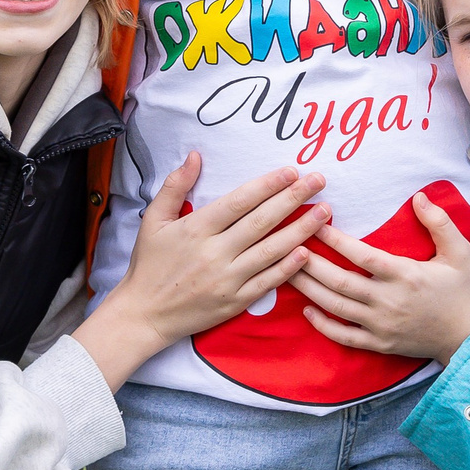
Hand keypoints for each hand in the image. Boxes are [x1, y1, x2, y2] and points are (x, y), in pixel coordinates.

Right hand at [71, 155, 327, 390]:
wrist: (144, 314)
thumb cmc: (149, 264)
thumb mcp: (153, 220)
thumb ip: (175, 186)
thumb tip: (195, 155)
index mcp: (196, 228)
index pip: (239, 201)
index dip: (268, 185)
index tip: (292, 171)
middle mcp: (215, 252)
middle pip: (262, 221)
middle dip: (294, 199)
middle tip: (319, 181)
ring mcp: (228, 279)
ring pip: (272, 250)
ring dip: (301, 230)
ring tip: (325, 212)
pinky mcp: (235, 301)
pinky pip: (268, 281)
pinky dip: (288, 267)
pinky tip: (308, 252)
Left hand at [293, 193, 469, 363]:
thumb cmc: (465, 292)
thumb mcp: (460, 253)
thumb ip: (440, 223)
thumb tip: (418, 197)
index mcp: (405, 275)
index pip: (361, 255)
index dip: (335, 240)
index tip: (315, 222)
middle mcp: (388, 301)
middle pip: (339, 282)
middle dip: (309, 263)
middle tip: (287, 245)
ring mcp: (381, 326)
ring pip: (335, 307)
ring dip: (308, 289)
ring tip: (286, 271)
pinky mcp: (379, 344)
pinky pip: (344, 337)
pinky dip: (323, 325)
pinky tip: (307, 310)